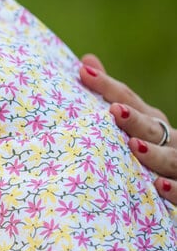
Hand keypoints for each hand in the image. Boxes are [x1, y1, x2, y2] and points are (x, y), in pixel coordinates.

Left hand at [80, 53, 175, 202]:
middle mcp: (168, 139)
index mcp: (151, 121)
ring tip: (134, 146)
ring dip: (154, 153)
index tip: (83, 72)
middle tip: (114, 111)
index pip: (128, 100)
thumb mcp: (133, 122)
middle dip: (136, 119)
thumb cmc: (149, 146)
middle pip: (153, 127)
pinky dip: (174, 189)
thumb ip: (111, 96)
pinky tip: (158, 186)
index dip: (107, 86)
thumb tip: (86, 62)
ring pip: (172, 158)